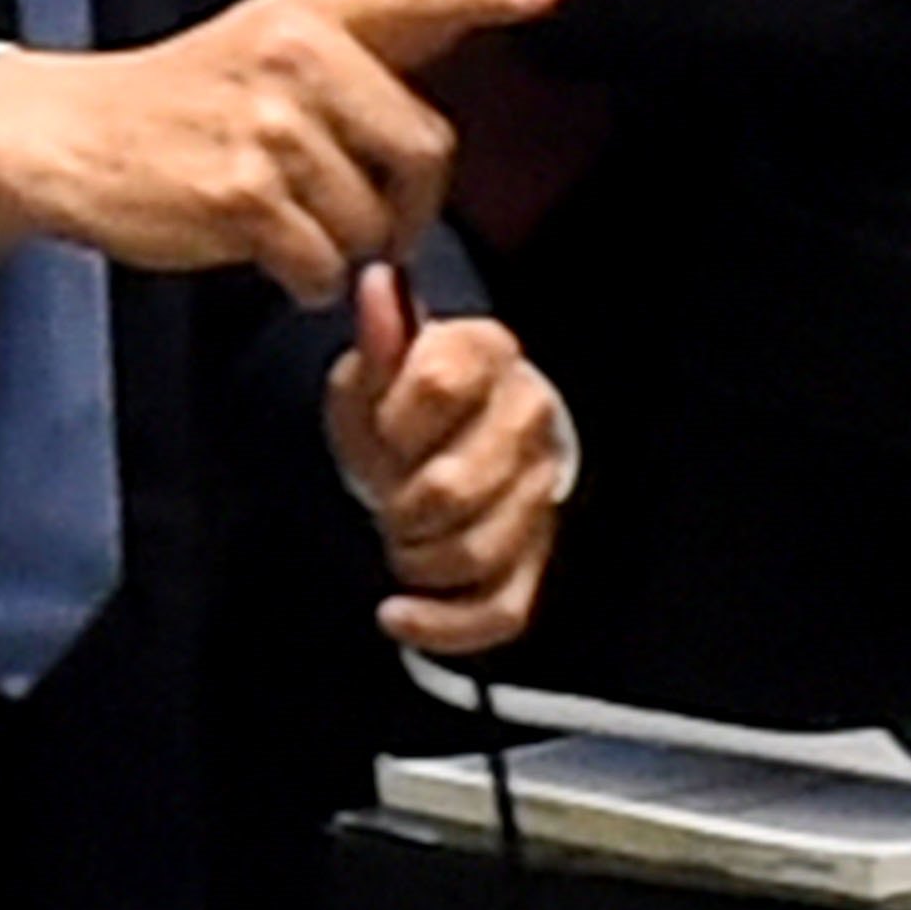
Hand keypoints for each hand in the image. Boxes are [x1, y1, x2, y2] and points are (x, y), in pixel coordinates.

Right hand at [0, 0, 557, 306]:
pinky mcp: (240, 198)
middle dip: (408, 201)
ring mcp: (268, 129)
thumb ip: (385, 16)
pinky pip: (324, 266)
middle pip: (425, 149)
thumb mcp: (277, 30)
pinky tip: (266, 249)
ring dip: (344, 245)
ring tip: (287, 218)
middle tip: (365, 208)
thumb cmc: (188, 92)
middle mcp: (295, 58)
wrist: (73, 135)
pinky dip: (306, 278)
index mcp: (313, 12)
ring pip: (374, 222)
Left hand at [323, 261, 564, 656]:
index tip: (377, 434)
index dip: (390, 421)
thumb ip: (377, 340)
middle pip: (452, 485)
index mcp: (487, 355)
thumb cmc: (396, 408)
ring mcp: (539, 493)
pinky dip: (441, 625)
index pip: (434, 385)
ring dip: (415, 560)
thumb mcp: (371, 370)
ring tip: (395, 541)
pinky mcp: (537, 559)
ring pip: (477, 551)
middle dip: (398, 505)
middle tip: (382, 501)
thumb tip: (376, 284)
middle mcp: (528, 420)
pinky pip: (502, 609)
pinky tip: (397, 615)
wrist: (430, 451)